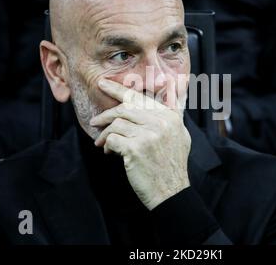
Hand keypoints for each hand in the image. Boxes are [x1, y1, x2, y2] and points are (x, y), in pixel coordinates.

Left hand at [89, 79, 190, 209]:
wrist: (170, 191)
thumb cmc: (172, 164)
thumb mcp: (181, 134)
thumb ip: (175, 111)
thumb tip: (177, 85)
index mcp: (170, 117)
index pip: (139, 98)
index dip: (118, 89)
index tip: (102, 83)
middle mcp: (161, 122)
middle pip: (124, 109)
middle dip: (106, 115)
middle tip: (94, 121)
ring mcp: (148, 135)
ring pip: (116, 124)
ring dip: (105, 134)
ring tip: (102, 143)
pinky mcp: (135, 149)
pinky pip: (112, 139)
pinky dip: (107, 146)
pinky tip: (110, 153)